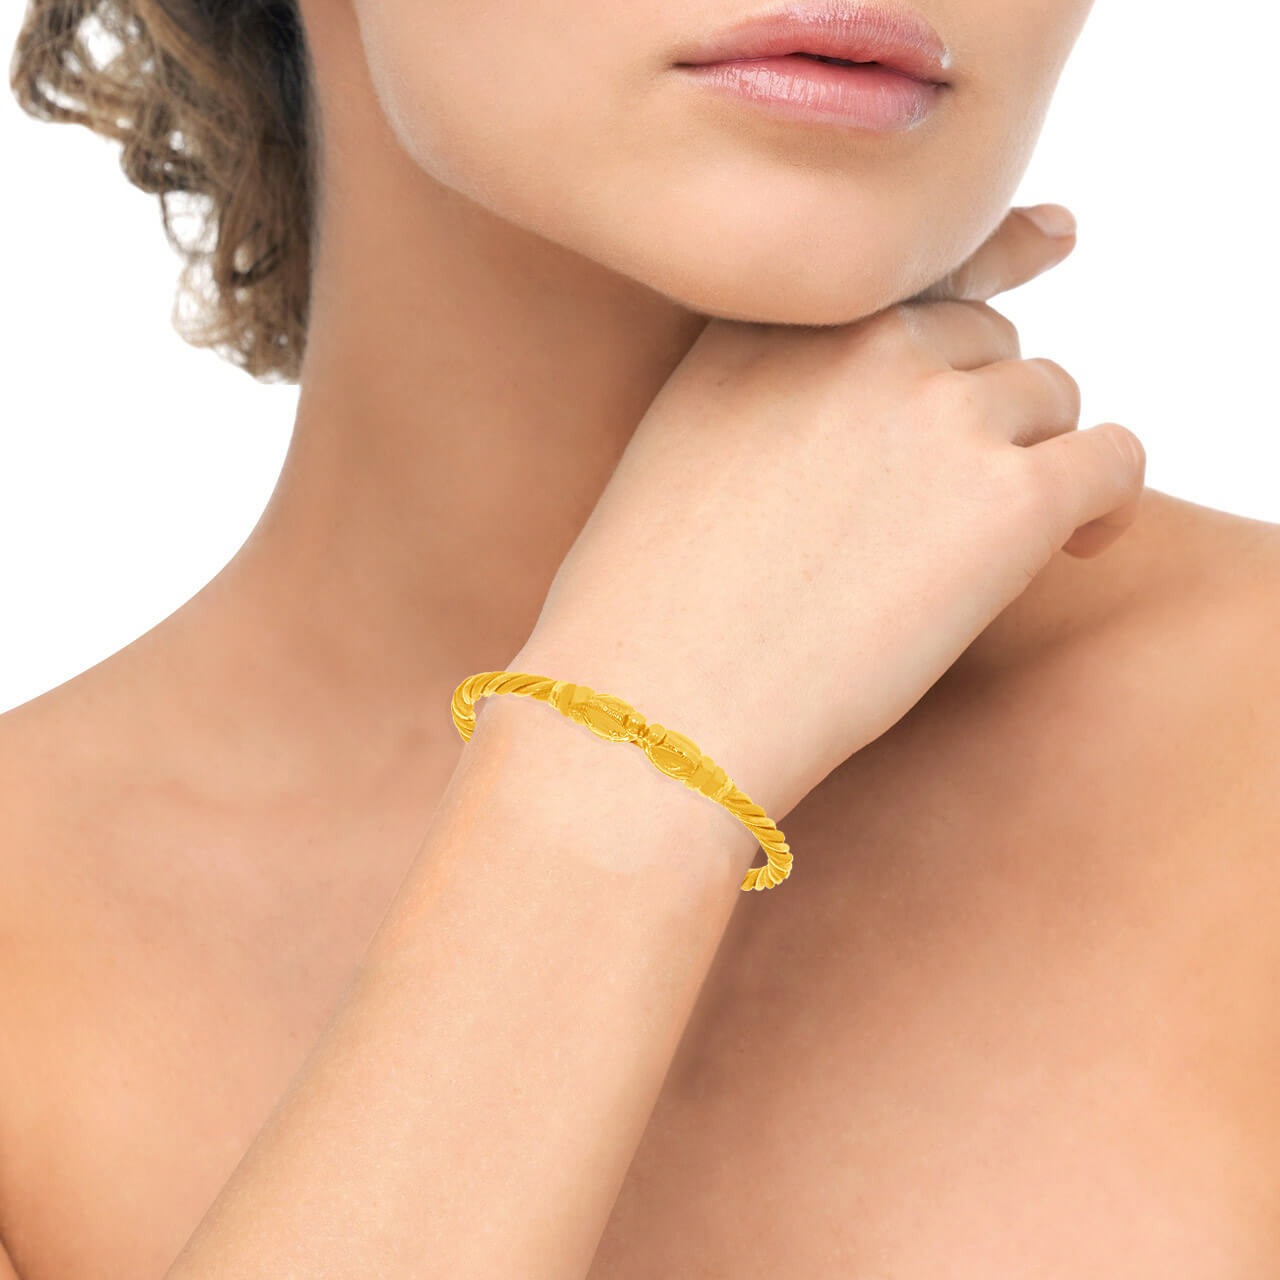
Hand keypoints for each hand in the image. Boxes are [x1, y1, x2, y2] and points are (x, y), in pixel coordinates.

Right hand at [512, 205, 1145, 826]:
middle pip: (986, 340)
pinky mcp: (1008, 498)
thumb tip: (873, 426)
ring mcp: (940, 411)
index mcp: (772, 323)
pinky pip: (1112, 461)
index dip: (993, 252)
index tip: (1051, 238)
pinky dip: (1108, 501)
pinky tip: (1082, 544)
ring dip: (1033, 457)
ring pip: (1048, 396)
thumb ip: (771, 398)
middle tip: (954, 495)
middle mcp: (862, 341)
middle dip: (981, 407)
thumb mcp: (678, 454)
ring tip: (997, 541)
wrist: (658, 703)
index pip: (911, 259)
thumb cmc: (648, 615)